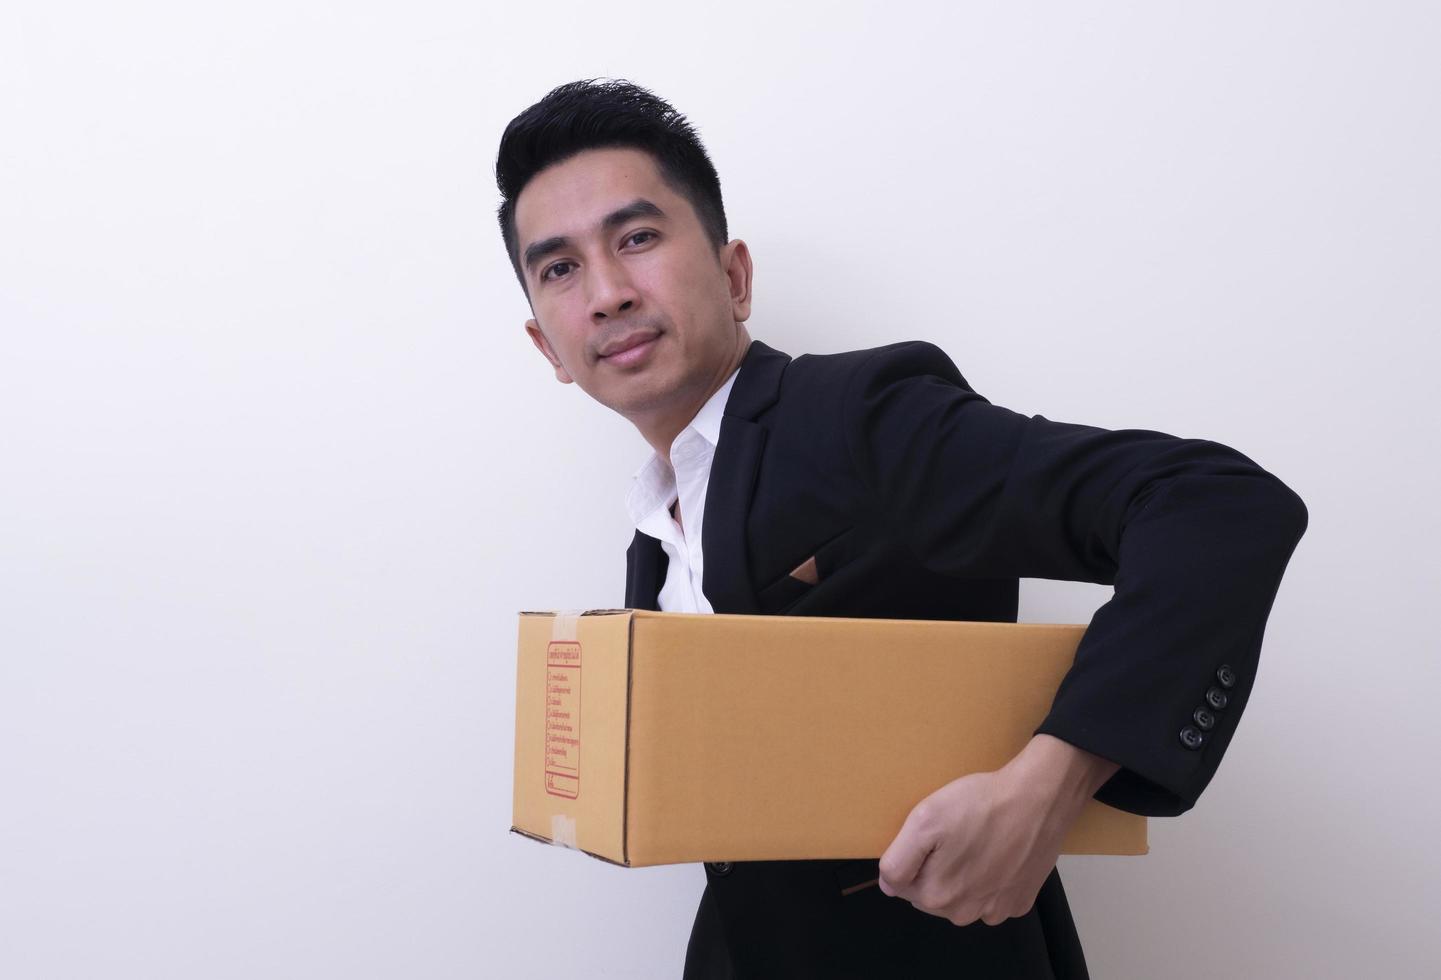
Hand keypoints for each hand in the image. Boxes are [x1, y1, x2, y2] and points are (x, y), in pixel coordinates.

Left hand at [876, 735, 1119, 926]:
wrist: (1038, 798)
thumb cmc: (979, 805)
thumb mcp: (923, 820)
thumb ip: (898, 860)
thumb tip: (889, 885)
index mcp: (937, 896)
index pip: (902, 883)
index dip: (911, 855)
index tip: (931, 835)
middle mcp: (965, 913)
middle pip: (932, 893)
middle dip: (935, 868)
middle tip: (953, 835)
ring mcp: (996, 910)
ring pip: (962, 898)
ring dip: (962, 877)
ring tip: (976, 842)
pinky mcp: (1020, 902)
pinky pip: (992, 897)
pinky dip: (991, 880)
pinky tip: (998, 854)